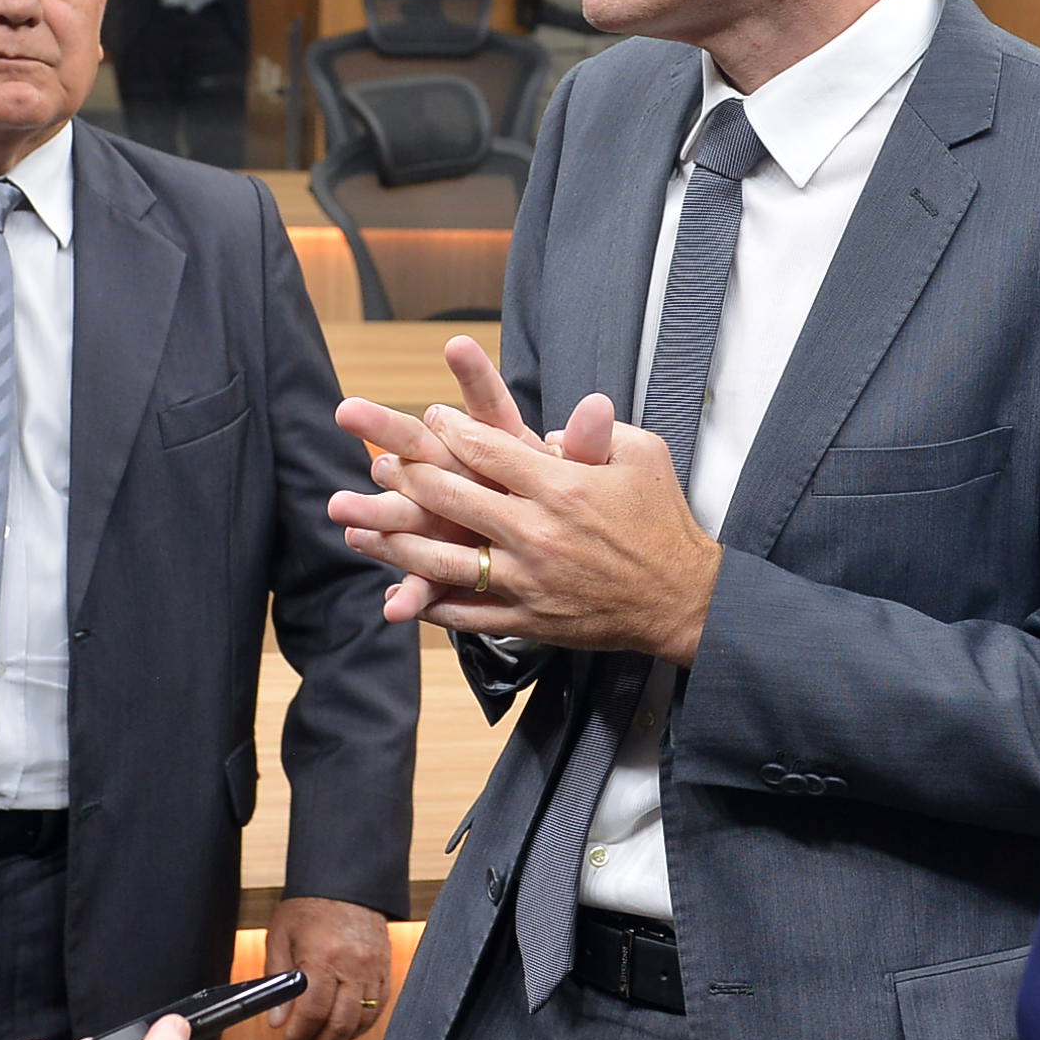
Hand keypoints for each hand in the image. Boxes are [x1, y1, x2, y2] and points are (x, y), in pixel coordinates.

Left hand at [261, 897, 393, 1039]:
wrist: (346, 883)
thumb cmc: (310, 907)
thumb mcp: (280, 937)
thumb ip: (277, 980)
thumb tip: (277, 1019)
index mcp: (323, 956)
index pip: (314, 1010)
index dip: (299, 1032)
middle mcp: (353, 965)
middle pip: (341, 1023)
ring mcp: (374, 969)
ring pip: (362, 1021)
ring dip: (340, 1039)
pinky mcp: (385, 969)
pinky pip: (378, 1008)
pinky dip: (361, 1025)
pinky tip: (344, 1028)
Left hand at [335, 363, 711, 662]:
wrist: (682, 598)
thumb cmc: (663, 520)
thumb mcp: (643, 456)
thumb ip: (598, 431)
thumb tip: (558, 423)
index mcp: (562, 486)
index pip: (489, 449)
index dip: (452, 431)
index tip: (430, 418)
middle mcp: (537, 532)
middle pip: (454, 498)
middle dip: (408, 476)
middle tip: (379, 461)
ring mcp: (528, 580)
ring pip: (445, 560)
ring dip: (396, 542)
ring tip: (357, 528)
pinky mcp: (528, 620)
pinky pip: (466, 613)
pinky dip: (429, 603)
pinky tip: (398, 593)